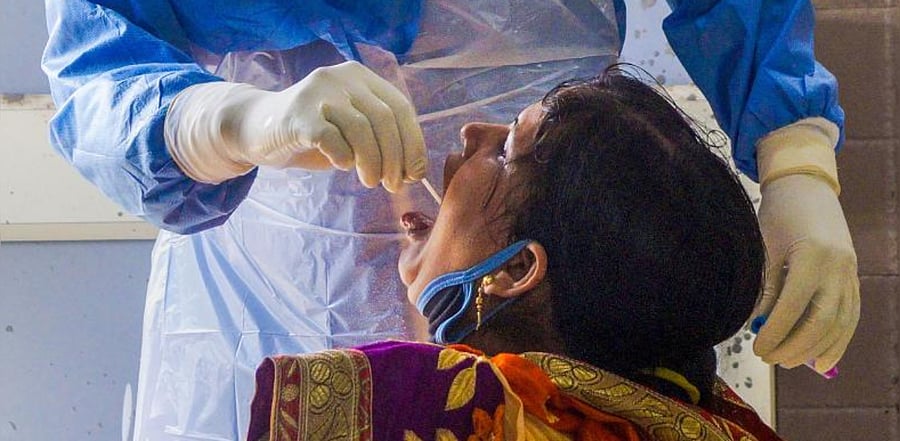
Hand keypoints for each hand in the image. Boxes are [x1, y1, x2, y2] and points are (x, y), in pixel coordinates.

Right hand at [165, 61, 426, 191]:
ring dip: (372, 161)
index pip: (400, 107)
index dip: (413, 143)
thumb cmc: (314, 134)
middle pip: (384, 118)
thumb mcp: (352, 132)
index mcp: (361, 78)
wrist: (257, 127)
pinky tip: (342, 166)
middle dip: (395, 157)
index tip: (415, 174)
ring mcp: (318, 93)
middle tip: (393, 185)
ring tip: (371, 182)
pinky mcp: (297, 115)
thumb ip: (380, 141)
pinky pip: (330, 138)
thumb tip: (413, 171)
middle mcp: (342, 78)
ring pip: (361, 128)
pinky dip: (342, 156)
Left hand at [754, 173, 859, 372]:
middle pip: (821, 321)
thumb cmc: (777, 215)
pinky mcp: (854, 277)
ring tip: (789, 363)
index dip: (776, 333)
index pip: (793, 307)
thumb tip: (756, 324)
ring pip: (840, 322)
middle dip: (795, 346)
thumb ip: (765, 286)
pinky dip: (838, 341)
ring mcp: (850, 272)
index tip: (758, 349)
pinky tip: (823, 361)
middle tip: (769, 359)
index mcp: (811, 256)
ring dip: (816, 349)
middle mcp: (837, 267)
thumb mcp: (765, 247)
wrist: (806, 187)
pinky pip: (851, 316)